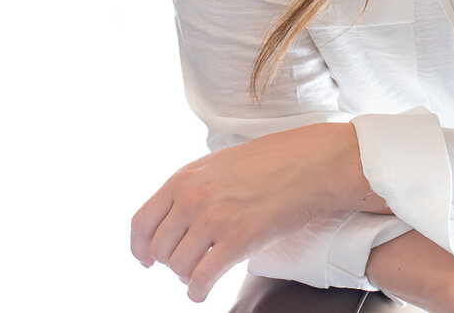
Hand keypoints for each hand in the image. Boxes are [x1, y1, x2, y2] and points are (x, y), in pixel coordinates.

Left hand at [130, 122, 380, 302]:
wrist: (313, 163)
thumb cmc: (274, 161)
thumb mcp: (221, 164)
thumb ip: (196, 187)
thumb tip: (180, 216)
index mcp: (185, 178)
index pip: (141, 222)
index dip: (140, 248)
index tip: (147, 260)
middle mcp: (192, 198)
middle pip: (160, 249)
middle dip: (171, 263)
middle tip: (187, 266)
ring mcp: (214, 219)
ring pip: (179, 266)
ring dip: (187, 276)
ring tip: (201, 275)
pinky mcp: (237, 239)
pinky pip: (202, 278)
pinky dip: (198, 291)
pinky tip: (203, 292)